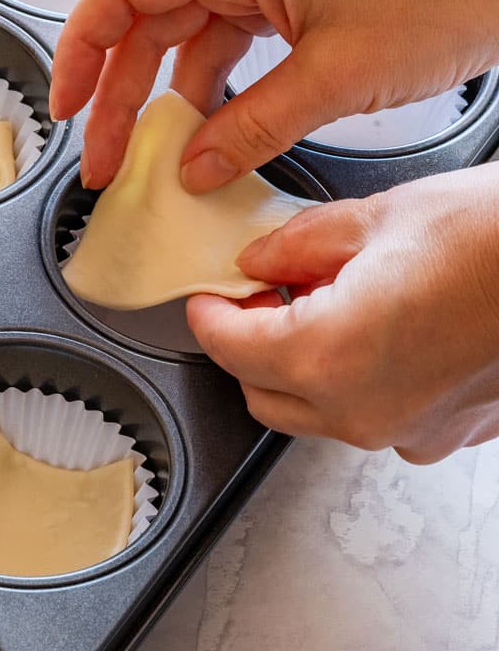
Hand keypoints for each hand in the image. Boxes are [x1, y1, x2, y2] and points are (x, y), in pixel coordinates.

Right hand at [49, 0, 498, 191]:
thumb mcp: (334, 78)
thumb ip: (251, 127)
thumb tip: (194, 168)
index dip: (80, 50)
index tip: (68, 108)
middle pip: (144, 20)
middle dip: (118, 95)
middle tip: (107, 161)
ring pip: (182, 35)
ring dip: (162, 97)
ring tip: (150, 159)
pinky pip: (225, 41)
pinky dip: (210, 89)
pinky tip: (207, 134)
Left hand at [185, 166, 498, 462]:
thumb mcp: (380, 218)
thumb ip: (299, 246)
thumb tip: (259, 260)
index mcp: (332, 356)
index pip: (230, 349)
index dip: (207, 316)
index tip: (204, 297)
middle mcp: (365, 412)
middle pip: (265, 395)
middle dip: (249, 346)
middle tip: (260, 294)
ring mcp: (411, 431)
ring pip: (319, 412)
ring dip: (303, 366)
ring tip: (327, 300)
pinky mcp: (447, 432)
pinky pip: (378, 414)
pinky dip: (361, 379)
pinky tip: (383, 326)